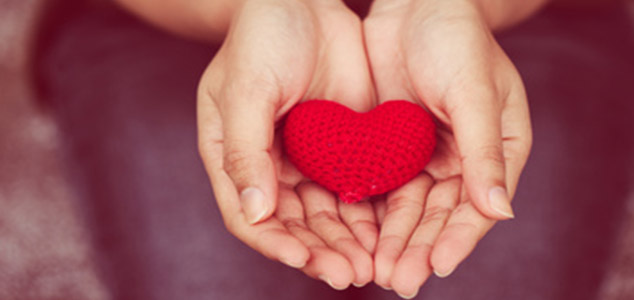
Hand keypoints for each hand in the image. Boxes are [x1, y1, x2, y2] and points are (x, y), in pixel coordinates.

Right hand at [197, 0, 377, 288]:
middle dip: (320, 252)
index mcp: (234, 157)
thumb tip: (256, 214)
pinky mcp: (342, 148)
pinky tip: (386, 234)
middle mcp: (270, 167)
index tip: (305, 260)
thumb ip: (246, 151)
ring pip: (327, 215)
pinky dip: (367, 215)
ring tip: (372, 267)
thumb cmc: (261, 38)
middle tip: (350, 274)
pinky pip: (354, 189)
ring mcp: (307, 159)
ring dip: (346, 242)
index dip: (277, 243)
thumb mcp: (246, 90)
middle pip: (294, 225)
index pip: (250, 217)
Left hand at [364, 0, 532, 295]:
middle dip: (419, 247)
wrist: (416, 2)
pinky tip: (357, 236)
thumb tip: (501, 212)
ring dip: (395, 239)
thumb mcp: (474, 94)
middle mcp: (464, 159)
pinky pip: (383, 186)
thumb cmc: (457, 40)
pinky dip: (373, 212)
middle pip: (441, 214)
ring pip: (410, 207)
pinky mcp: (393, 146)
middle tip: (398, 280)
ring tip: (376, 272)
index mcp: (498, 149)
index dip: (459, 237)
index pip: (479, 204)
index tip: (436, 266)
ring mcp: (427, 154)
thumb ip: (485, 153)